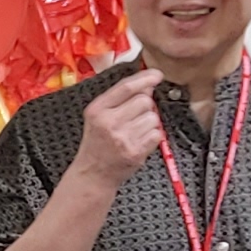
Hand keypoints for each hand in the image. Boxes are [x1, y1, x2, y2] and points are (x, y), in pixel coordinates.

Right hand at [71, 66, 166, 189]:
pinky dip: (153, 136)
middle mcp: (109, 122)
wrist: (93, 174)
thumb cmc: (97, 144)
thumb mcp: (97, 116)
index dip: (145, 78)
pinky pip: (157, 134)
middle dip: (146, 106)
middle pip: (144, 100)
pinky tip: (140, 140)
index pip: (126, 87)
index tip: (157, 75)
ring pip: (153, 117)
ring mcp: (123, 138)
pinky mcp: (135, 152)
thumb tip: (147, 84)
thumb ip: (119, 98)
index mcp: (97, 110)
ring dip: (149, 122)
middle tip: (136, 116)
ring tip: (136, 131)